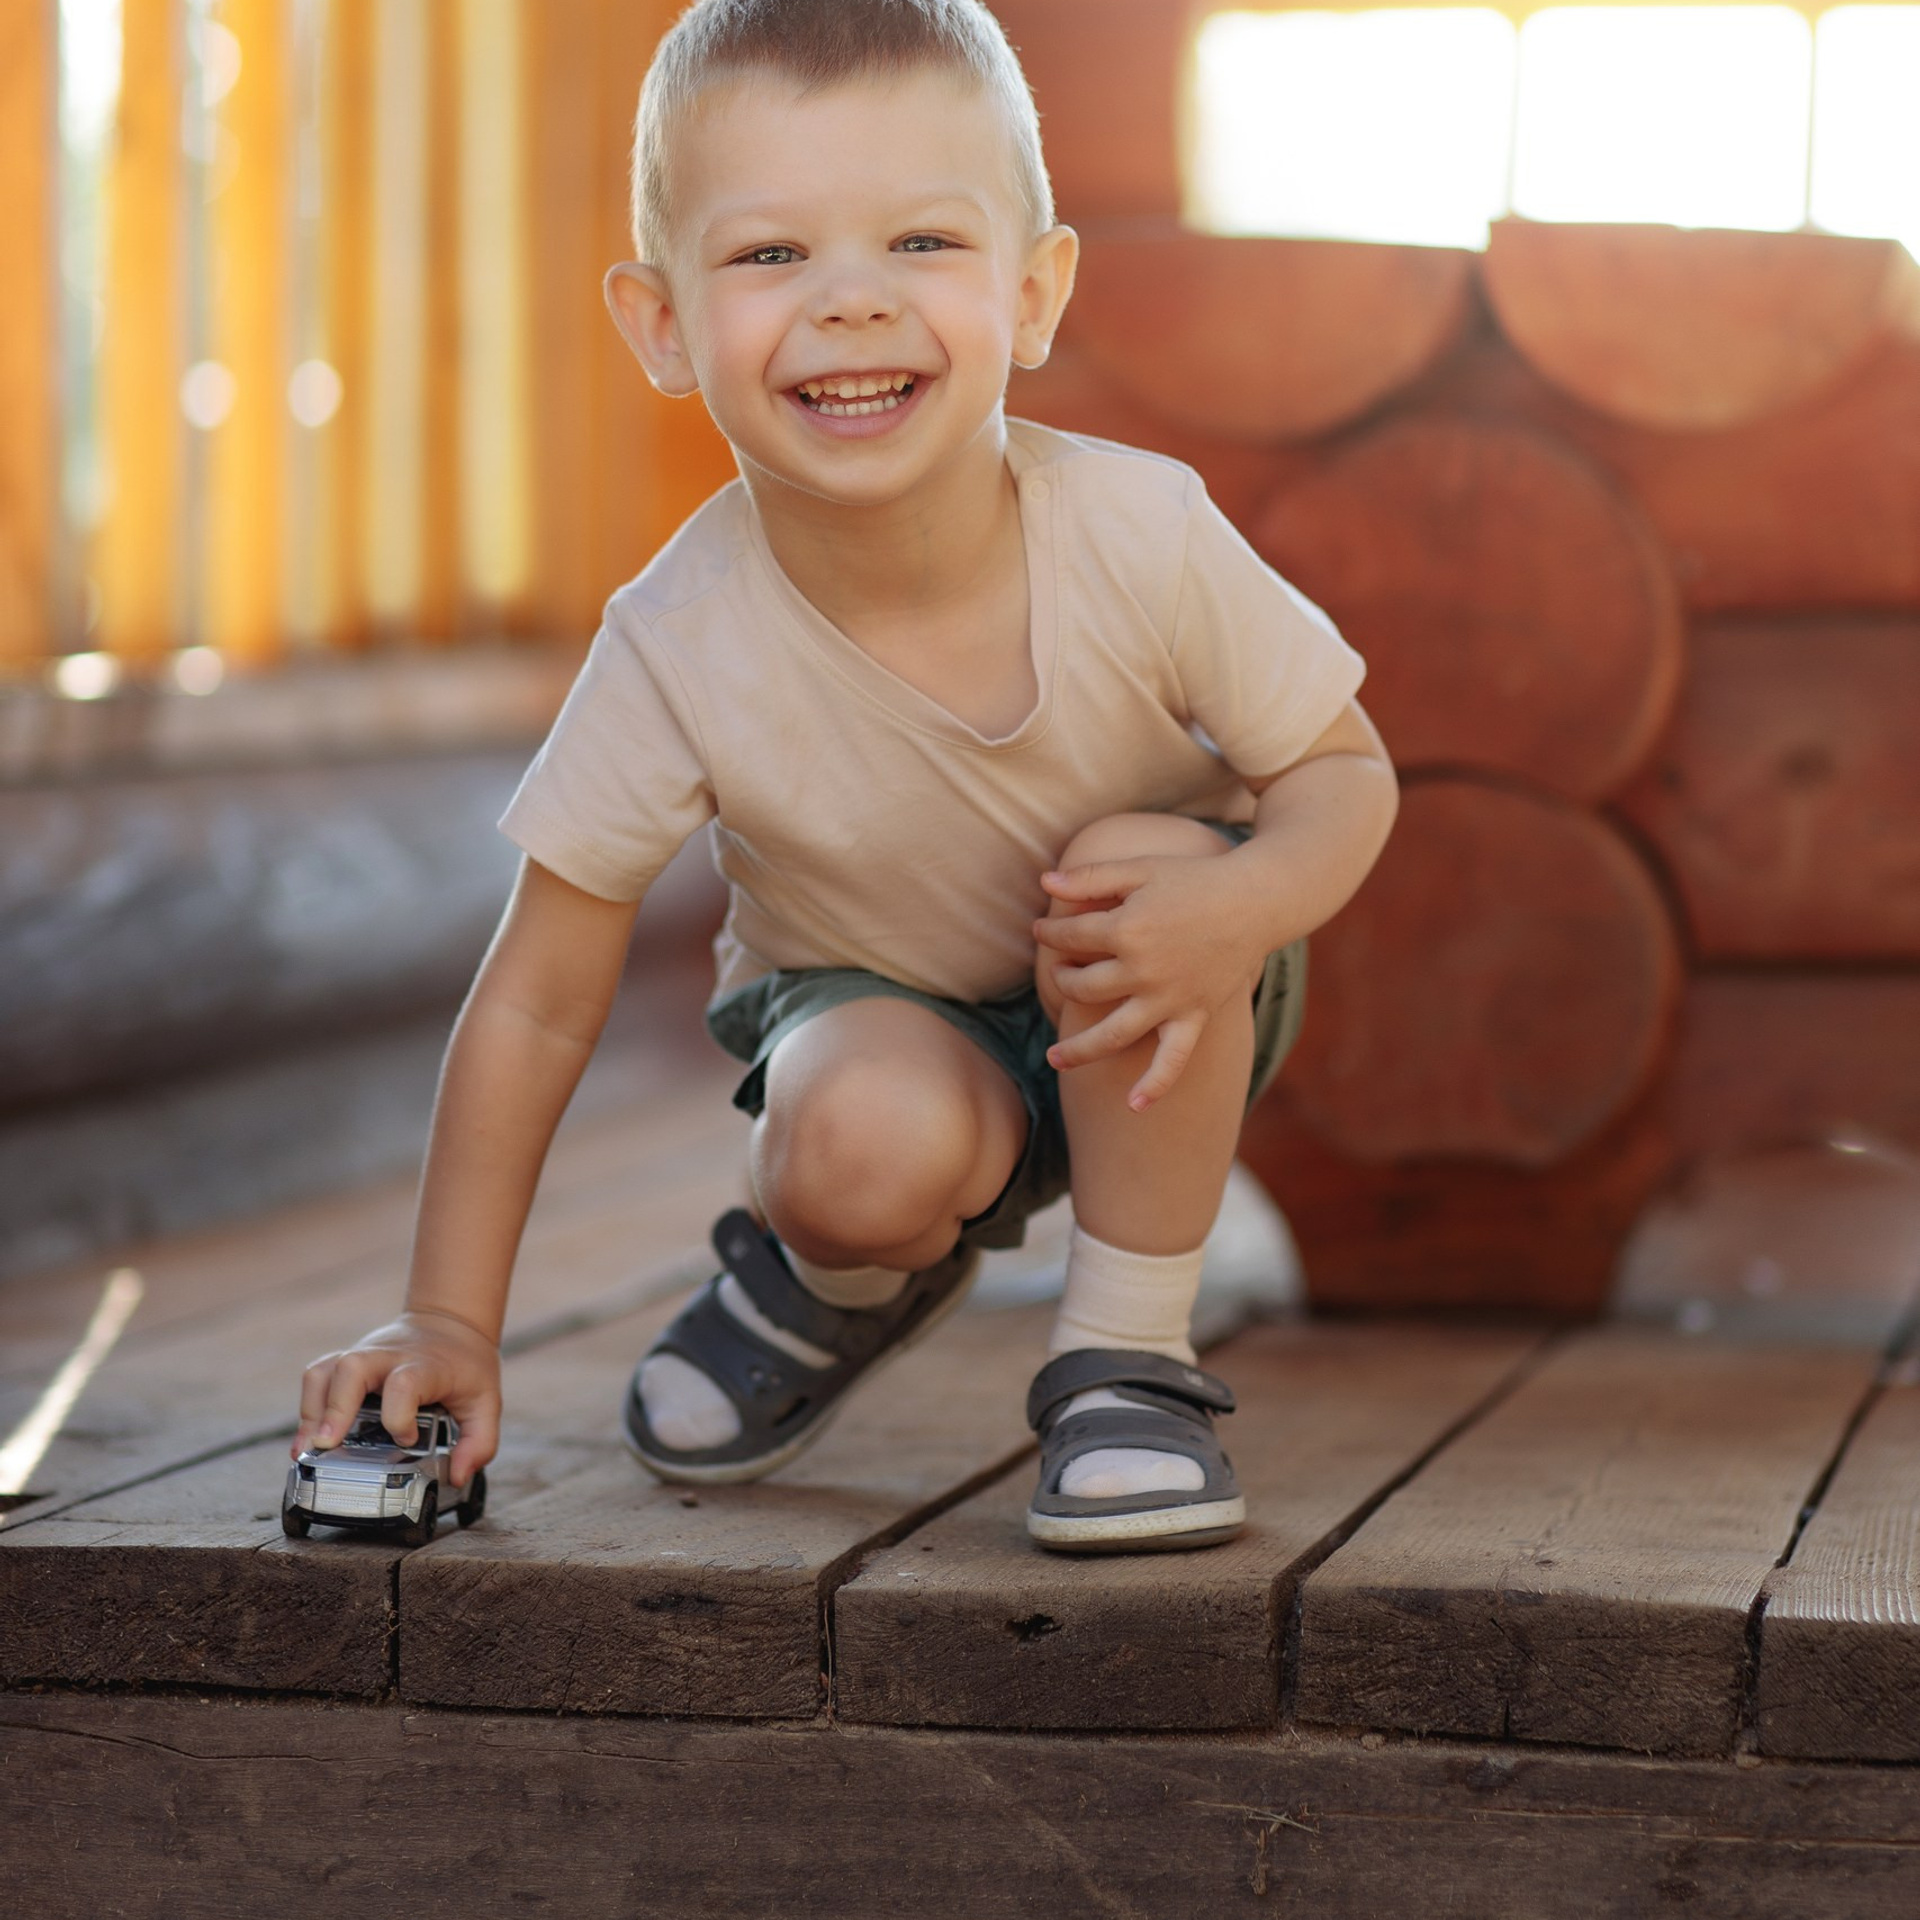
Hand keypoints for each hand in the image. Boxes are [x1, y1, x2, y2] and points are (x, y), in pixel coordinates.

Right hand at [294, 1308, 501, 1482]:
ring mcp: (364, 1357)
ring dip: (312, 1410)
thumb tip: (457, 1476)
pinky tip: (308, 1440)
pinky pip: (317, 1377)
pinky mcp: (346, 1362)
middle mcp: (388, 1357)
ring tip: (307, 1450)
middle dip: (335, 1408)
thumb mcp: (486, 1401)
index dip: (399, 1415)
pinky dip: (308, 1408)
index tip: (406, 1439)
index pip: (404, 1383)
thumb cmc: (465, 1367)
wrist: (449, 1323)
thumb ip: (480, 1442)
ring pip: (325, 1370)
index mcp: (425, 1367)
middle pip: (352, 1367)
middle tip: (326, 1445)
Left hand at [1031, 852, 1266, 1109]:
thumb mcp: (1140, 868)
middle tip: (1059, 971)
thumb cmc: (1194, 880)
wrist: (1256, 902)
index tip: (1042, 930)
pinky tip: (1132, 1106)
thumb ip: (1090, 877)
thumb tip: (1044, 881)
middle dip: (1062, 978)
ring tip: (1054, 1059)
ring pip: (1113, 1034)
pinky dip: (1155, 1085)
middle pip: (1083, 987)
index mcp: (1126, 930)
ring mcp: (1169, 999)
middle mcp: (1143, 972)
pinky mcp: (1193, 1016)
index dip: (1049, 933)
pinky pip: (1173, 1059)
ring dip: (1080, 1050)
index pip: (1069, 938)